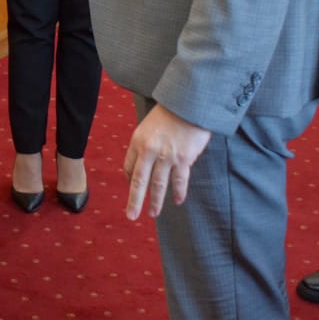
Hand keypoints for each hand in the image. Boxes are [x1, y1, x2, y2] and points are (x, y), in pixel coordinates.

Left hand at [123, 103, 211, 219]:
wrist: (188, 104)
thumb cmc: (169, 113)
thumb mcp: (148, 126)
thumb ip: (144, 144)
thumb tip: (143, 164)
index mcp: (138, 141)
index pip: (129, 167)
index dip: (130, 180)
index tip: (132, 188)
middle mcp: (149, 150)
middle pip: (139, 181)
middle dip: (134, 201)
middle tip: (131, 216)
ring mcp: (166, 156)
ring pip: (158, 185)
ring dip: (156, 202)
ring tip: (153, 214)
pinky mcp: (183, 158)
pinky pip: (179, 180)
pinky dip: (179, 192)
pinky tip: (178, 201)